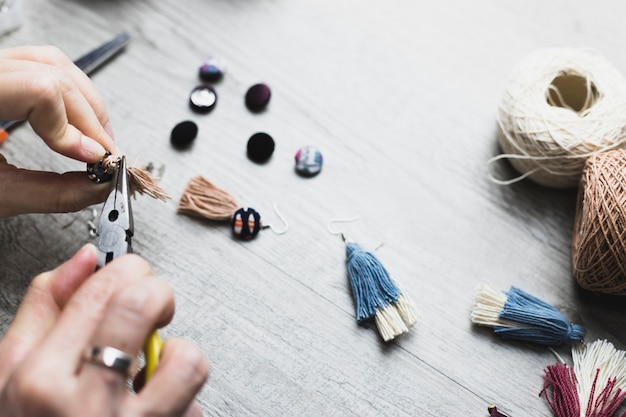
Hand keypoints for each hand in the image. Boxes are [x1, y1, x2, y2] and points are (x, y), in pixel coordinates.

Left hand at [0, 45, 117, 216]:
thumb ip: (53, 192)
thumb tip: (98, 185)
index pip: (39, 90)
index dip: (73, 128)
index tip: (91, 159)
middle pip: (54, 74)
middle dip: (90, 120)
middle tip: (103, 157)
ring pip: (52, 62)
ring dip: (85, 103)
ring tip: (95, 139)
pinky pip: (41, 65)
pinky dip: (68, 93)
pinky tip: (76, 122)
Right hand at [0, 245, 208, 415]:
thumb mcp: (9, 377)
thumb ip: (44, 311)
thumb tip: (84, 259)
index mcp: (40, 381)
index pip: (99, 290)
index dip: (125, 269)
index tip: (130, 274)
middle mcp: (87, 406)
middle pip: (142, 306)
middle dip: (157, 292)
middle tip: (153, 306)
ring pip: (186, 358)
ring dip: (177, 356)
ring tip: (155, 369)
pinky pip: (196, 406)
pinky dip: (183, 400)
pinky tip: (157, 409)